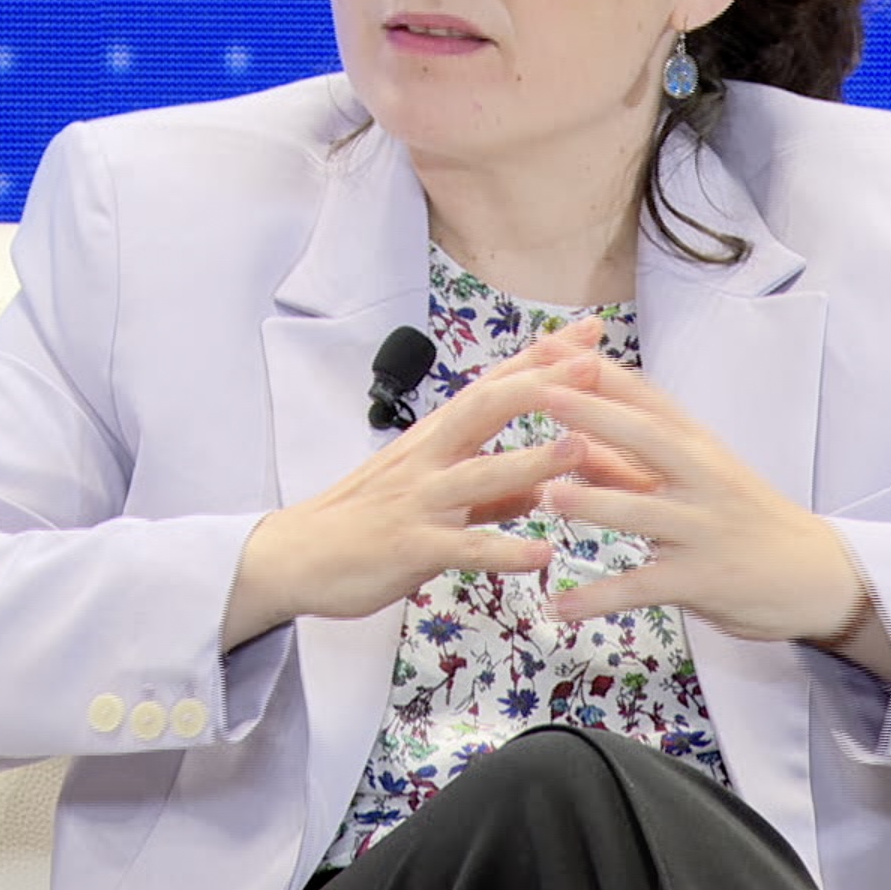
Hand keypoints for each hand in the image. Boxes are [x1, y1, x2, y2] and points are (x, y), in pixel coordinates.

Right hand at [222, 316, 608, 648]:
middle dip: (541, 384)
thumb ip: (490, 489)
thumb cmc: (365, 520)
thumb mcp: (428, 492)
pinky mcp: (409, 547)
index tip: (589, 333)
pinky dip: (503, 550)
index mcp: (434, 439)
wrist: (296, 556)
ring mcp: (418, 501)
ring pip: (479, 474)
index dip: (540, 358)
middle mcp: (427, 458)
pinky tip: (542, 555)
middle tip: (594, 365)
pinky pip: (462, 548)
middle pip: (486, 407)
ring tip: (581, 449)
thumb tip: (541, 483)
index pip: (493, 384)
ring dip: (531, 459)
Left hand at [537, 358, 890, 678]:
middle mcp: (704, 478)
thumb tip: (567, 436)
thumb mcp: (693, 479)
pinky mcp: (702, 579)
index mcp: (698, 446)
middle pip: (648, 437)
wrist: (816, 575)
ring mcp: (704, 528)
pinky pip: (643, 587)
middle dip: (595, 413)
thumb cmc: (744, 519)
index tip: (552, 345)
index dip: (599, 371)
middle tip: (542, 394)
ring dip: (594, 503)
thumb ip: (629, 462)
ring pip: (644, 511)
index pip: (646, 398)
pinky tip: (556, 606)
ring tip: (546, 496)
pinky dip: (597, 597)